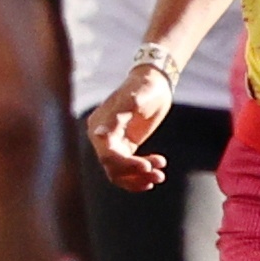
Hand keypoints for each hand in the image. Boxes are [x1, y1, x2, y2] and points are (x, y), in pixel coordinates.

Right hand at [85, 67, 174, 193]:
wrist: (154, 82)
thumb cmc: (144, 87)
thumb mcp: (135, 99)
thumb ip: (118, 115)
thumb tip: (100, 134)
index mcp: (99, 125)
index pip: (107, 155)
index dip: (126, 165)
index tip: (148, 166)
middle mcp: (102, 137)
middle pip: (113, 167)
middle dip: (135, 174)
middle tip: (159, 175)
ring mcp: (113, 142)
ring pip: (119, 172)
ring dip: (138, 178)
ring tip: (160, 176)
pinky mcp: (125, 145)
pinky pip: (127, 167)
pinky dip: (139, 174)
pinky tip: (155, 175)